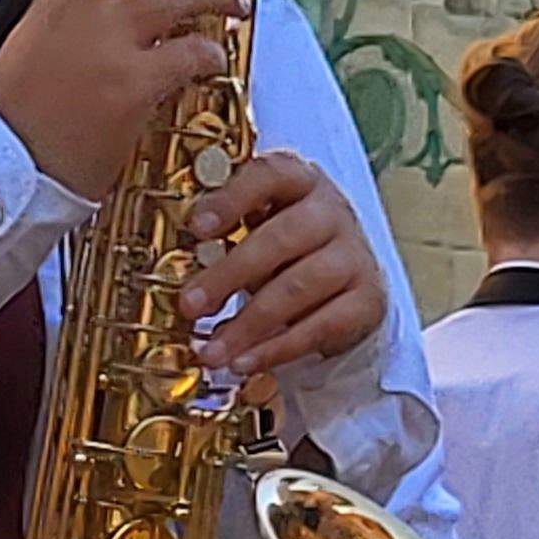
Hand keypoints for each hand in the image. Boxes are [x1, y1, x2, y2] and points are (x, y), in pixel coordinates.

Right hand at [0, 0, 244, 200]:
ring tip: (234, 1)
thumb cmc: (17, 120)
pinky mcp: (132, 87)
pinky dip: (210, 52)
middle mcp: (80, 9)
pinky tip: (214, 60)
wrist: (8, 172)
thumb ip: (61, 13)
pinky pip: (189, 53)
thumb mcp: (27, 45)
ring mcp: (108, 45)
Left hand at [177, 148, 384, 387]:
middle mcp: (331, 212)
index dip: (232, 199)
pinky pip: (319, 327)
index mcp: (299, 180)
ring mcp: (354, 255)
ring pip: (298, 288)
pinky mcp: (367, 300)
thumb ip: (223, 235)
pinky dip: (277, 350)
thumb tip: (171, 266)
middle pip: (281, 238)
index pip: (269, 175)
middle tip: (189, 305)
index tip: (196, 228)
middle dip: (229, 275)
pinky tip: (244, 363)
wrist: (344, 282)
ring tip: (211, 351)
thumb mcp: (256, 229)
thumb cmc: (285, 249)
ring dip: (248, 324)